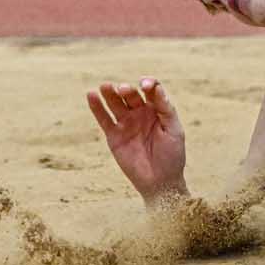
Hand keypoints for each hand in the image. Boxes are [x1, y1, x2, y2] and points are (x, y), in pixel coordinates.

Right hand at [87, 79, 187, 205]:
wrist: (160, 181)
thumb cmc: (172, 155)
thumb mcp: (174, 129)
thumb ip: (165, 108)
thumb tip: (156, 87)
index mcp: (158, 109)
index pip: (151, 90)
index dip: (148, 84)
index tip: (146, 85)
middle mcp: (141, 113)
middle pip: (132, 95)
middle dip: (127, 90)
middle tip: (124, 89)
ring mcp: (126, 123)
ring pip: (116, 104)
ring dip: (110, 93)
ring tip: (105, 86)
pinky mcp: (113, 135)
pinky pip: (103, 119)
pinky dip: (97, 107)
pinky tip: (91, 95)